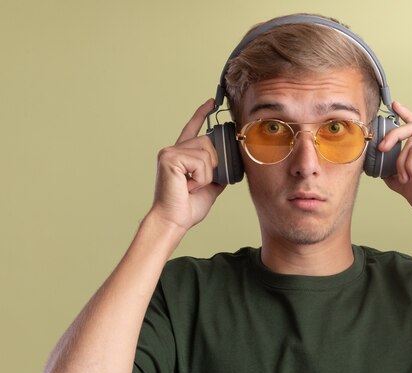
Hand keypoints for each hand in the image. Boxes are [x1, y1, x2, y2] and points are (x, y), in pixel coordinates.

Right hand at [150, 99, 224, 231]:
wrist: (174, 220)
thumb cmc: (187, 207)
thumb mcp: (210, 187)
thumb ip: (217, 172)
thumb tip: (230, 164)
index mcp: (181, 155)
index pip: (193, 129)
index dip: (202, 114)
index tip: (212, 102)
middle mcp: (173, 150)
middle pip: (208, 142)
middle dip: (213, 164)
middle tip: (200, 183)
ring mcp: (170, 152)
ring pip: (206, 152)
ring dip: (207, 174)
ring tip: (193, 186)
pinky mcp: (169, 158)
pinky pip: (200, 162)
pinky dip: (201, 178)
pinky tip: (189, 186)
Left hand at [379, 101, 411, 227]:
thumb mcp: (408, 184)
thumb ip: (397, 174)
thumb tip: (382, 171)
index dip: (406, 114)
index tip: (394, 106)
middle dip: (394, 135)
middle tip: (382, 147)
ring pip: (411, 141)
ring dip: (402, 162)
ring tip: (407, 179)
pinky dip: (410, 164)